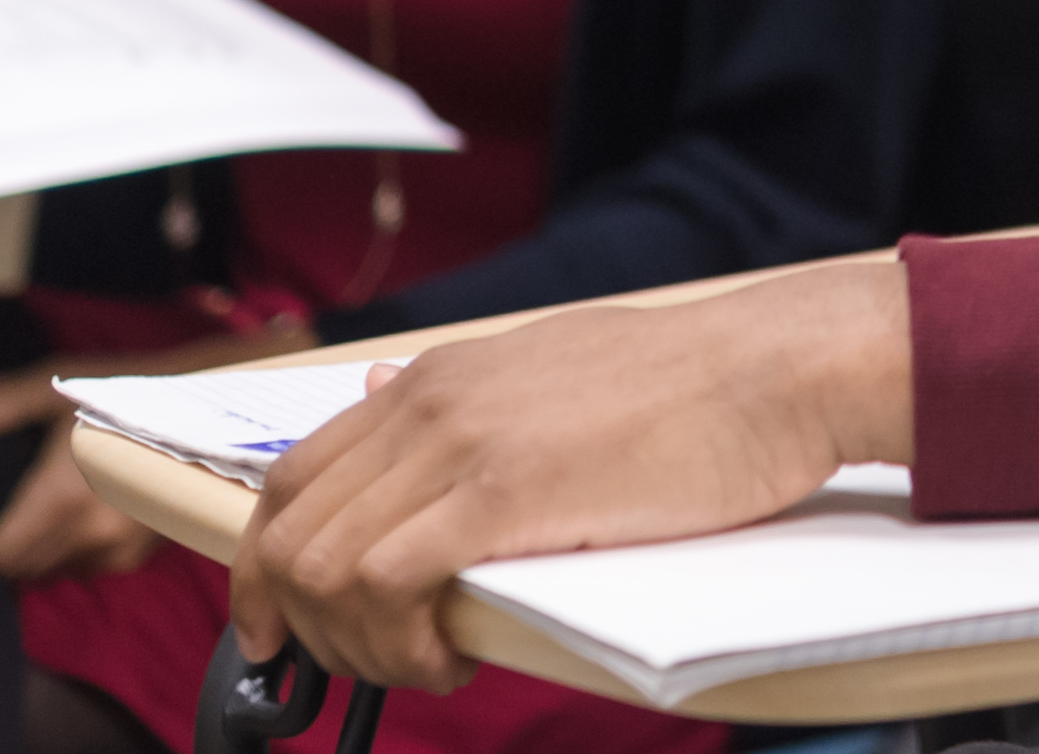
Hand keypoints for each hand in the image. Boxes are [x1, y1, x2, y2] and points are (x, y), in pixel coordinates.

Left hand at [0, 323, 301, 582]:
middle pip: (26, 569)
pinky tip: (89, 508)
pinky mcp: (145, 552)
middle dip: (16, 543)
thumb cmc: (143, 388)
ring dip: (50, 547)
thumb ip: (4, 403)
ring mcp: (123, 550)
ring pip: (61, 568)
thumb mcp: (67, 383)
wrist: (228, 407)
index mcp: (64, 499)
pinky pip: (94, 563)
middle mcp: (93, 536)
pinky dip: (83, 545)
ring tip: (55, 503)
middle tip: (19, 504)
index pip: (1, 557)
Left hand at [238, 262, 916, 690]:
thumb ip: (462, 394)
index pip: (294, 476)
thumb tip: (381, 393)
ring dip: (354, 645)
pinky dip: (397, 644)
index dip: (266, 566)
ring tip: (419, 669)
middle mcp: (428, 404)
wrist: (772, 368)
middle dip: (298, 624)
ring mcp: (458, 446)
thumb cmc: (693, 384)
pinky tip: (448, 660)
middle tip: (352, 670)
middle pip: (290, 530)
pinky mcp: (500, 494)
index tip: (277, 628)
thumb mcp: (550, 367)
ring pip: (325, 566)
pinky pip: (388, 583)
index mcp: (437, 379)